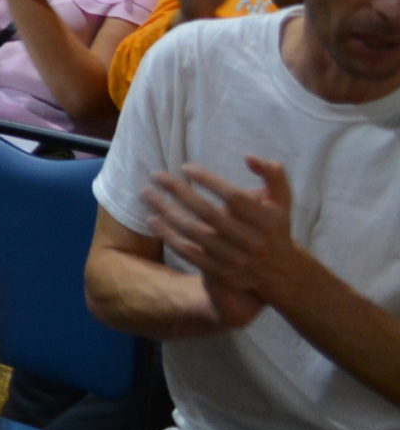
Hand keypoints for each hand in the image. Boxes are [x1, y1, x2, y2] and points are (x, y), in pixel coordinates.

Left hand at [141, 156, 304, 314]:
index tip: (185, 167)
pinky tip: (153, 220)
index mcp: (266, 220)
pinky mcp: (221, 272)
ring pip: (195, 234)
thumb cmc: (274, 227)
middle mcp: (251, 240)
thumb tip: (249, 157)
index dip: (209, 180)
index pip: (234, 197)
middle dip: (179, 192)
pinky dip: (169, 237)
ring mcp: (235, 258)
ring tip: (146, 194)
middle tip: (156, 175)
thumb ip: (273, 175)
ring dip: (167, 213)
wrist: (281, 273)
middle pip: (209, 213)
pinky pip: (190, 254)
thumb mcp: (283, 200)